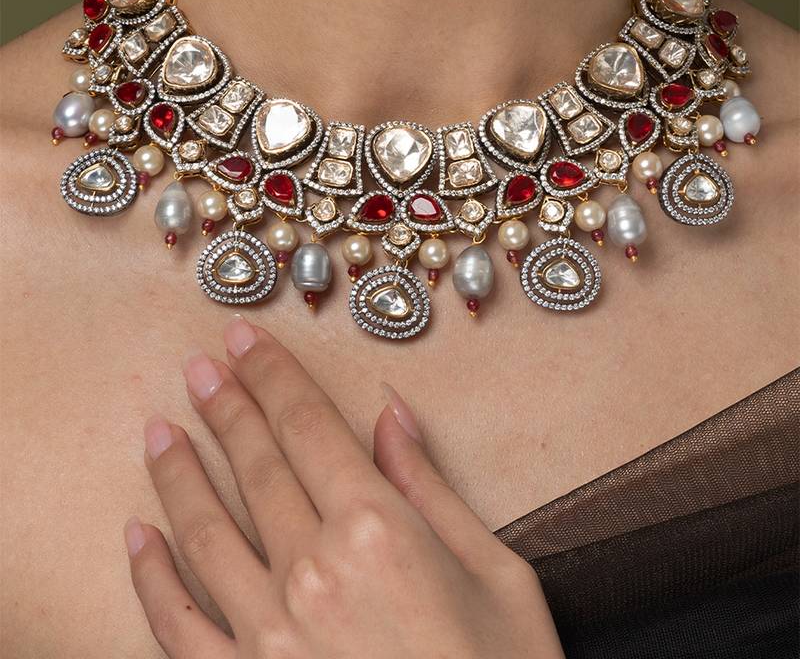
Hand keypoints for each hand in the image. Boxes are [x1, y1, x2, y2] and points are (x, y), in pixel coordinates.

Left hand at [125, 315, 564, 657]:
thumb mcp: (498, 573)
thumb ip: (433, 488)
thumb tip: (392, 417)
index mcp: (379, 531)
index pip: (309, 426)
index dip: (272, 374)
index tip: (244, 340)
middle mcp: (313, 572)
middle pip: (257, 464)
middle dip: (225, 407)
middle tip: (200, 366)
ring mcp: (269, 635)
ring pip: (204, 531)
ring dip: (179, 474)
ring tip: (160, 431)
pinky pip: (176, 624)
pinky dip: (150, 575)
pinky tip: (137, 535)